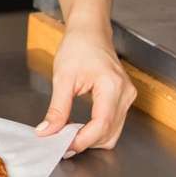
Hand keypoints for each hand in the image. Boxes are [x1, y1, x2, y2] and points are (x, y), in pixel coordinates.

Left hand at [36, 25, 135, 152]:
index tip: (63, 145)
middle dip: (86, 141)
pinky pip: (114, 124)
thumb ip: (57, 108)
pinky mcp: (124, 99)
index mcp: (112, 86)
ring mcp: (128, 97)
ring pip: (113, 133)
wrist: (90, 32)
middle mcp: (125, 94)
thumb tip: (47, 132)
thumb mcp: (62, 77)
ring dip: (92, 138)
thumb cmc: (78, 46)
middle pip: (109, 133)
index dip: (82, 140)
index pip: (101, 125)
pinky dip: (97, 130)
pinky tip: (80, 127)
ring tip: (69, 134)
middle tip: (61, 141)